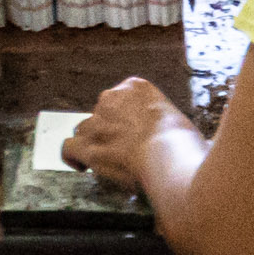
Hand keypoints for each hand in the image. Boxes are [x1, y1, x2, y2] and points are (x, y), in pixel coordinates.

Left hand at [62, 76, 193, 195]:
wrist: (170, 154)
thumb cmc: (184, 141)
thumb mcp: (177, 118)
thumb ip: (165, 121)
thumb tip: (177, 139)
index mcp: (136, 87)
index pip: (121, 98)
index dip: (125, 118)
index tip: (136, 133)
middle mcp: (111, 99)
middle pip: (101, 114)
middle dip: (109, 131)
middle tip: (125, 150)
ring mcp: (97, 122)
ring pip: (84, 131)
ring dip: (93, 144)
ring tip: (108, 161)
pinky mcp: (88, 146)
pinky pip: (69, 148)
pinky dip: (73, 157)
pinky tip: (82, 166)